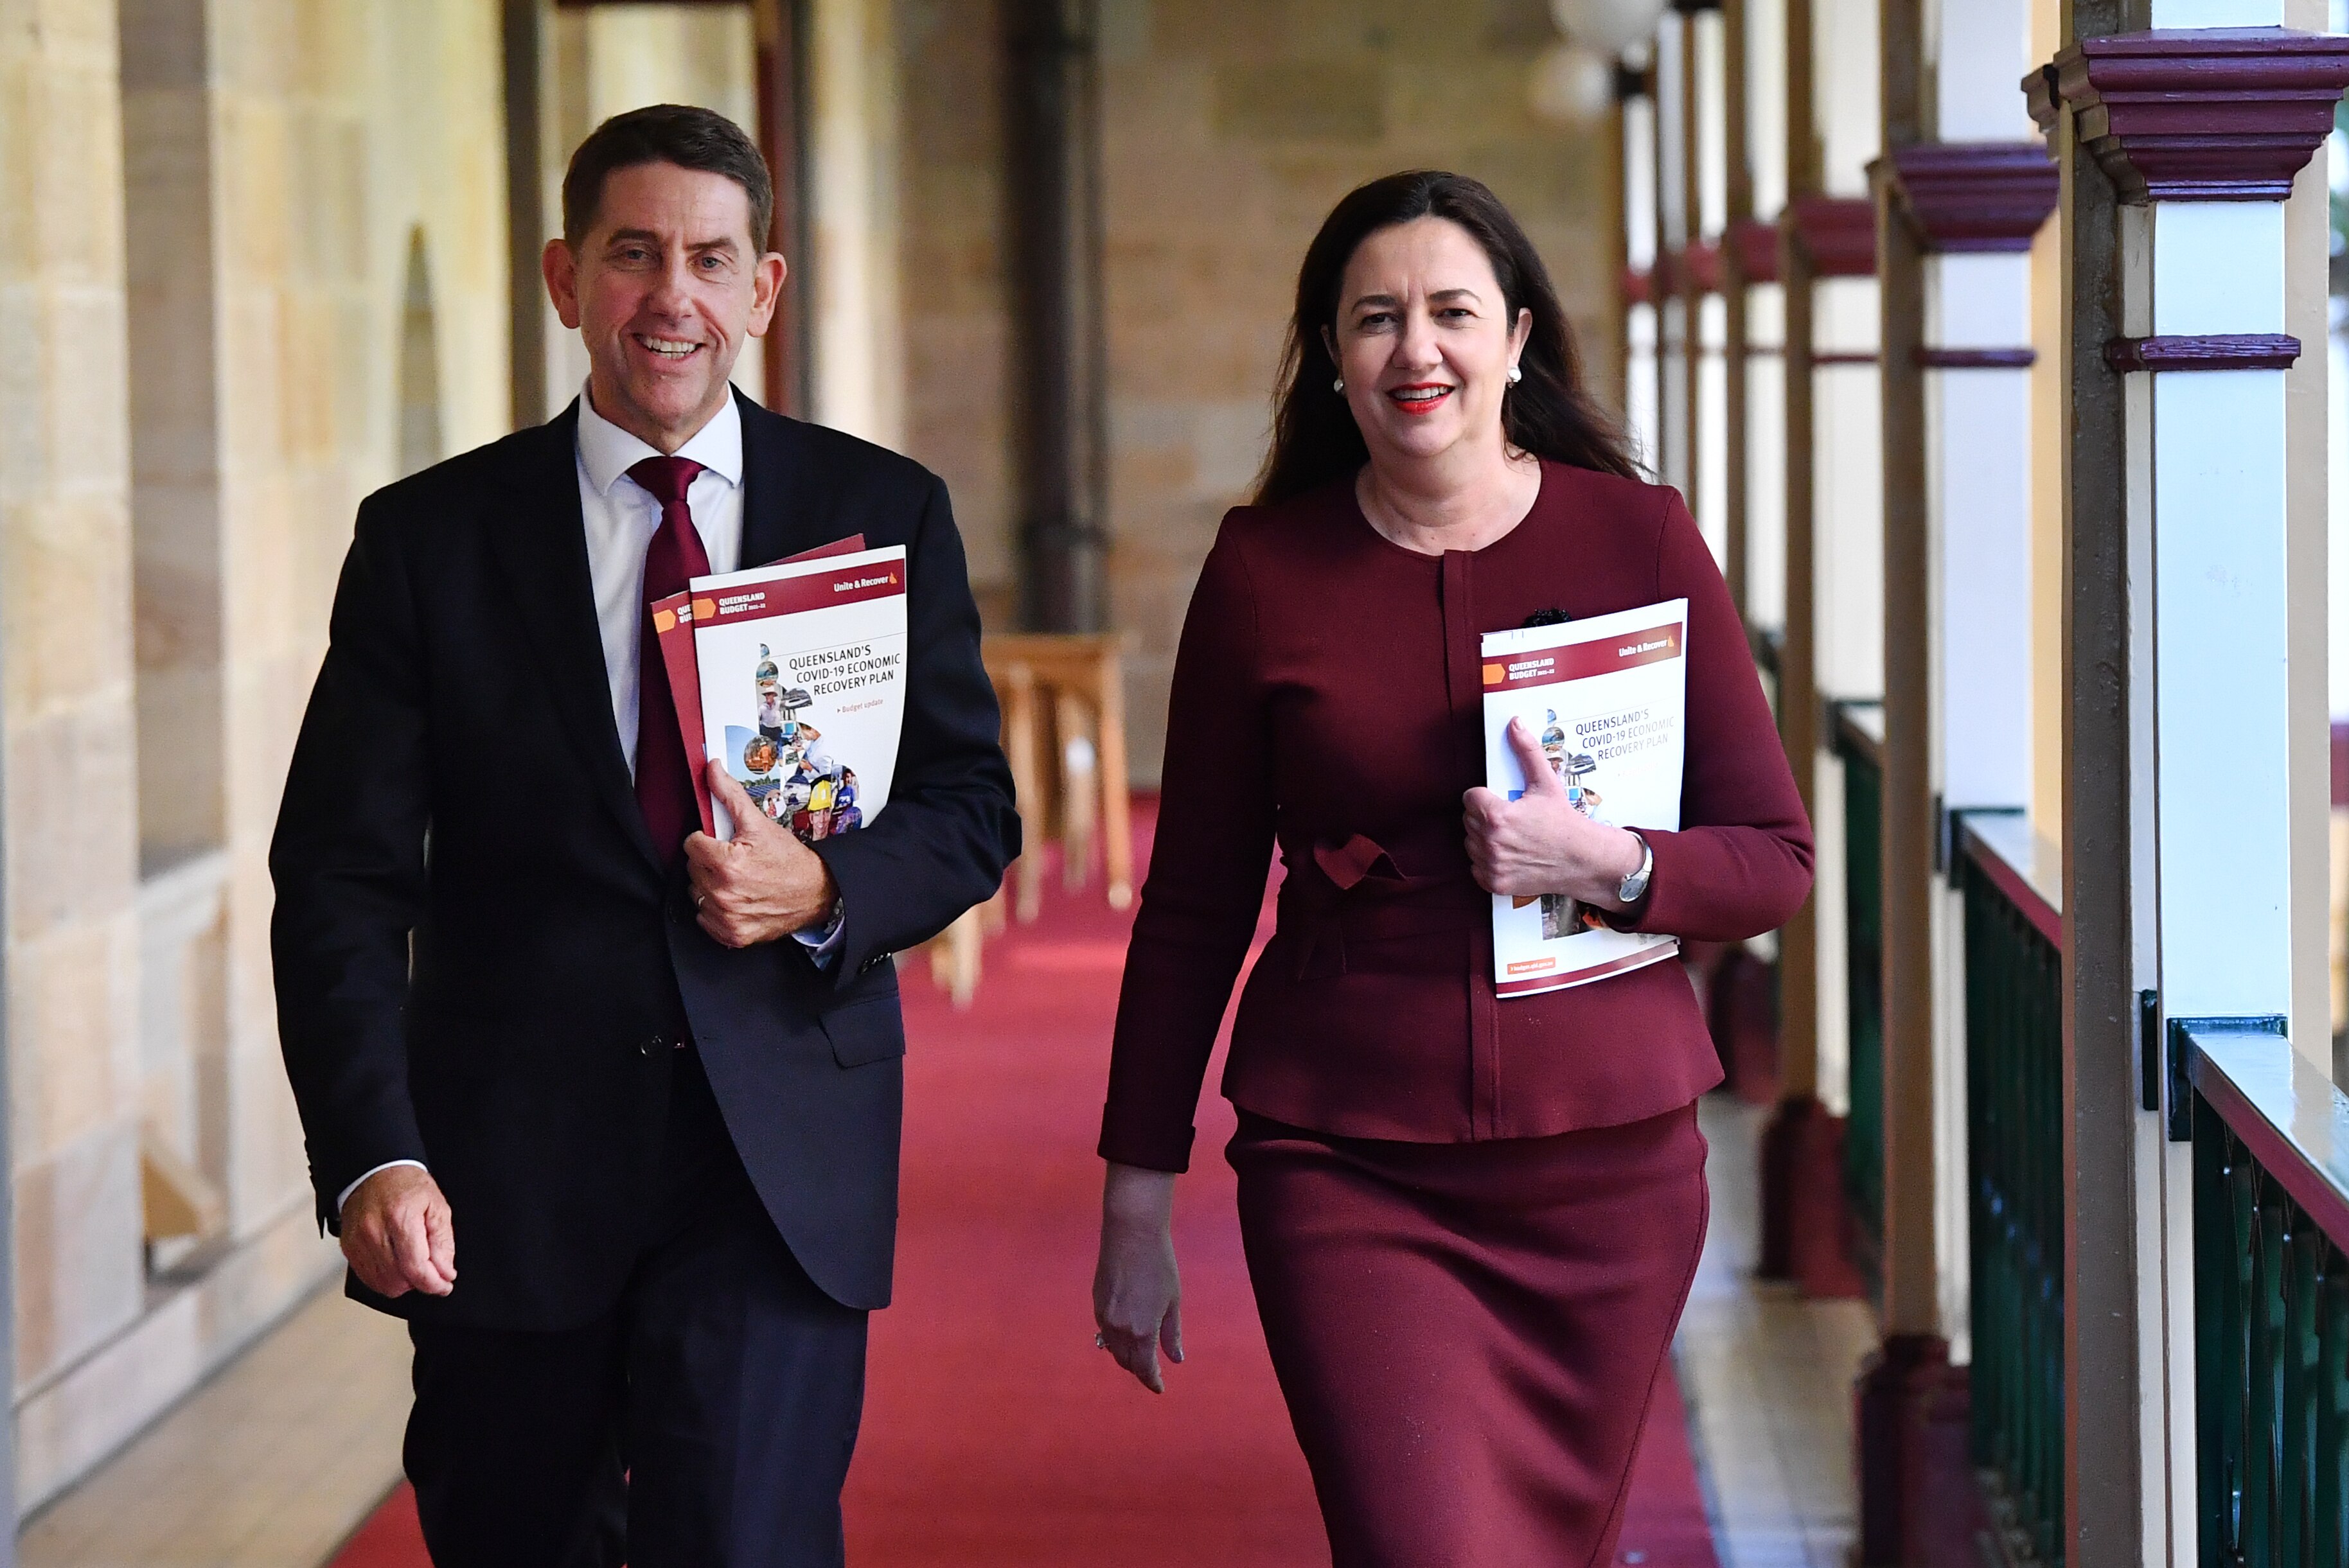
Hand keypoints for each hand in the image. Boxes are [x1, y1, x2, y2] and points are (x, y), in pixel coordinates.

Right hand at [341, 1165, 455, 1298]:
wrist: (374, 1171)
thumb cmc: (407, 1186)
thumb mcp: (437, 1206)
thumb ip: (443, 1242)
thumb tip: (445, 1273)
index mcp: (399, 1218)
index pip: (415, 1268)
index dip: (434, 1283)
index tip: (445, 1285)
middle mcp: (373, 1232)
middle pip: (398, 1280)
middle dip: (420, 1282)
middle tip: (433, 1271)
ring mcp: (357, 1242)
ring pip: (383, 1284)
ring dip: (403, 1282)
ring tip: (415, 1265)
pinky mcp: (348, 1248)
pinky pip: (368, 1278)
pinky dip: (386, 1279)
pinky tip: (398, 1265)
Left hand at [687, 764, 841, 947]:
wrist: (816, 892)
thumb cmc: (789, 860)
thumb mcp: (759, 824)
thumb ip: (729, 795)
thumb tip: (711, 769)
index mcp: (727, 864)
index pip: (691, 844)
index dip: (706, 840)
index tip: (722, 843)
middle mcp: (724, 894)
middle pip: (692, 869)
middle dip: (708, 861)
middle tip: (733, 860)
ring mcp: (727, 917)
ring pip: (696, 894)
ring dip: (709, 886)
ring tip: (734, 880)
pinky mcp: (731, 935)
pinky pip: (704, 919)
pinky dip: (715, 910)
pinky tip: (735, 899)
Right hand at [1092, 1163, 1183, 1393]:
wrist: (1132, 1233)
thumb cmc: (1159, 1265)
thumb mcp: (1172, 1301)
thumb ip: (1171, 1333)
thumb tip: (1175, 1358)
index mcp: (1142, 1331)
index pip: (1144, 1368)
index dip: (1152, 1381)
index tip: (1159, 1387)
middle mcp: (1119, 1329)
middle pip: (1126, 1362)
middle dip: (1139, 1370)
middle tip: (1152, 1371)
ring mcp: (1104, 1317)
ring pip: (1113, 1349)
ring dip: (1126, 1357)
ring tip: (1139, 1356)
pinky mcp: (1097, 1303)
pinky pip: (1105, 1333)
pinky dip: (1114, 1341)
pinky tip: (1124, 1336)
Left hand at [1463, 716, 1645, 907]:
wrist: (1582, 860)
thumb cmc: (1564, 821)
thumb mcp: (1546, 783)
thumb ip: (1527, 751)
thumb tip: (1514, 723)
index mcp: (1497, 816)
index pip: (1470, 798)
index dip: (1484, 796)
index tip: (1499, 800)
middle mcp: (1490, 843)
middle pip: (1468, 820)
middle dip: (1484, 815)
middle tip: (1509, 816)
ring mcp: (1491, 865)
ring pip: (1470, 843)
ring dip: (1483, 838)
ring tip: (1509, 835)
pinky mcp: (1494, 883)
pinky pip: (1476, 867)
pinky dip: (1487, 862)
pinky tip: (1508, 854)